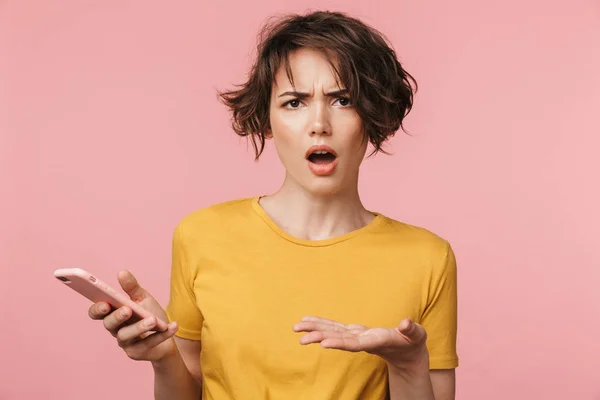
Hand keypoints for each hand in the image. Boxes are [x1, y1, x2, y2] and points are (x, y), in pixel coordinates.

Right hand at [88, 270, 178, 362]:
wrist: (166, 335)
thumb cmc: (150, 314)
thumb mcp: (142, 298)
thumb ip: (132, 287)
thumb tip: (121, 272)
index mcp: (113, 314)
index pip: (97, 313)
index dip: (97, 309)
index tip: (104, 303)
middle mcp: (116, 329)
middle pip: (109, 325)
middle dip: (117, 317)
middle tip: (128, 309)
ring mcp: (126, 343)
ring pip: (127, 336)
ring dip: (140, 327)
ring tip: (153, 320)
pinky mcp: (137, 352)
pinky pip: (148, 344)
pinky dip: (162, 335)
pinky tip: (172, 326)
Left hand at [292, 316, 427, 368]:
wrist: (408, 354)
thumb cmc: (413, 342)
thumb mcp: (417, 335)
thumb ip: (412, 330)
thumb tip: (406, 323)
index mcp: (376, 342)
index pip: (355, 344)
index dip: (339, 343)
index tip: (323, 344)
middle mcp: (363, 341)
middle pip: (339, 340)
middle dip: (320, 338)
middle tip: (301, 338)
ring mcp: (357, 338)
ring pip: (333, 333)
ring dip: (315, 330)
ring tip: (296, 328)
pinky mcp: (355, 333)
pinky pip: (335, 328)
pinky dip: (321, 324)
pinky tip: (306, 321)